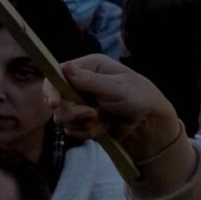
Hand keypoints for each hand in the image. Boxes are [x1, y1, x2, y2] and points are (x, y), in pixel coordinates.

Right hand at [59, 55, 191, 186]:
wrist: (149, 124)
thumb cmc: (139, 97)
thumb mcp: (117, 87)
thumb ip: (90, 80)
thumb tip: (64, 68)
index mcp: (90, 67)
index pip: (57, 74)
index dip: (51, 89)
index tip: (53, 104)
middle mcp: (81, 83)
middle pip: (57, 100)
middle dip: (74, 112)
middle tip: (94, 115)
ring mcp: (80, 103)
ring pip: (62, 117)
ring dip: (83, 123)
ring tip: (104, 120)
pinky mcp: (82, 120)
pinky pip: (71, 130)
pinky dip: (88, 132)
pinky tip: (105, 127)